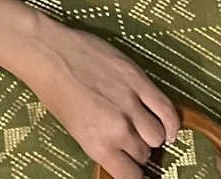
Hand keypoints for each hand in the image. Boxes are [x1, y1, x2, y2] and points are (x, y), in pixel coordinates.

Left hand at [6, 15, 182, 178]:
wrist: (49, 53)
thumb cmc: (55, 90)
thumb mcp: (75, 129)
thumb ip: (103, 144)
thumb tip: (122, 156)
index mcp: (97, 145)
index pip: (130, 176)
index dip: (133, 174)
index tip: (134, 171)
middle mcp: (117, 128)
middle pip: (144, 154)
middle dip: (139, 151)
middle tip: (132, 142)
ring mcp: (130, 103)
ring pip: (158, 134)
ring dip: (153, 135)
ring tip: (145, 129)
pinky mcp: (138, 80)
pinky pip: (166, 109)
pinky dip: (171, 122)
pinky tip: (168, 127)